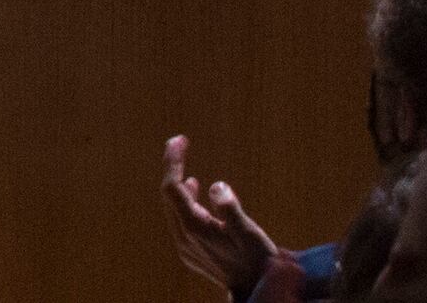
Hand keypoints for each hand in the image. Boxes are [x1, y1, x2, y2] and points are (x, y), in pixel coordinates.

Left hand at [164, 136, 277, 294]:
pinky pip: (180, 220)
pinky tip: (196, 194)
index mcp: (193, 228)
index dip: (173, 161)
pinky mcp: (191, 252)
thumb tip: (218, 185)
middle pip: (169, 195)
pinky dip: (186, 203)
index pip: (172, 187)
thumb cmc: (258, 261)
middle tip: (180, 144)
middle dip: (173, 168)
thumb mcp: (250, 234)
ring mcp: (185, 246)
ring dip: (179, 186)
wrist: (257, 291)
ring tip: (186, 168)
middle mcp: (183, 237)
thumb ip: (231, 209)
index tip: (179, 139)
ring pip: (174, 208)